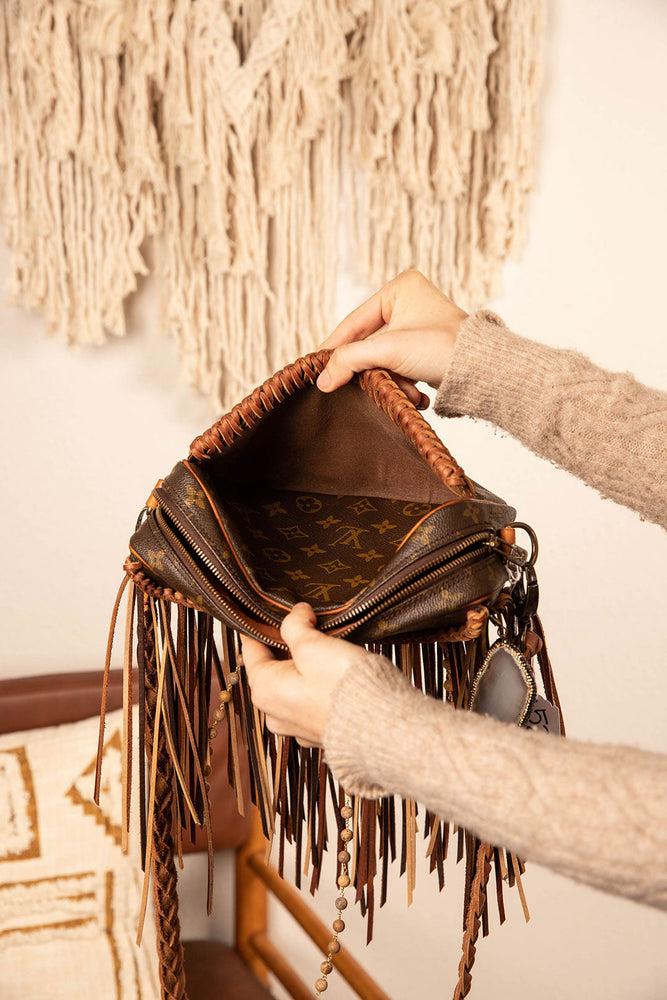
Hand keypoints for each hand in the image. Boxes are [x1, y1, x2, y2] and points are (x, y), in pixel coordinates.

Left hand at [241, 603, 360, 746]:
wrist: (383, 726)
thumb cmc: (345, 688)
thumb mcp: (314, 645)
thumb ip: (296, 626)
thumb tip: (296, 614)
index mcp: (264, 690)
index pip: (251, 649)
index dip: (262, 626)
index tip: (274, 610)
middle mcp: (275, 713)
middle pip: (274, 667)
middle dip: (289, 645)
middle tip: (310, 624)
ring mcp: (298, 726)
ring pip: (294, 684)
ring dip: (308, 665)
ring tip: (329, 647)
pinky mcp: (320, 731)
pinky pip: (313, 700)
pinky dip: (321, 685)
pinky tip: (338, 674)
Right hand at [317, 270, 467, 407]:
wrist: (484, 372)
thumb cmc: (441, 349)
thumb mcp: (388, 351)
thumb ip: (350, 361)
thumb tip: (322, 380)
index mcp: (400, 287)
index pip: (354, 321)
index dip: (334, 347)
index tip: (316, 368)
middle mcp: (410, 301)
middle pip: (369, 344)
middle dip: (374, 371)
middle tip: (362, 388)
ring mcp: (418, 325)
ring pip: (385, 359)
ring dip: (392, 381)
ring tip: (406, 393)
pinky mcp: (426, 348)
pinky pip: (400, 367)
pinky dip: (404, 384)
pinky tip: (417, 395)